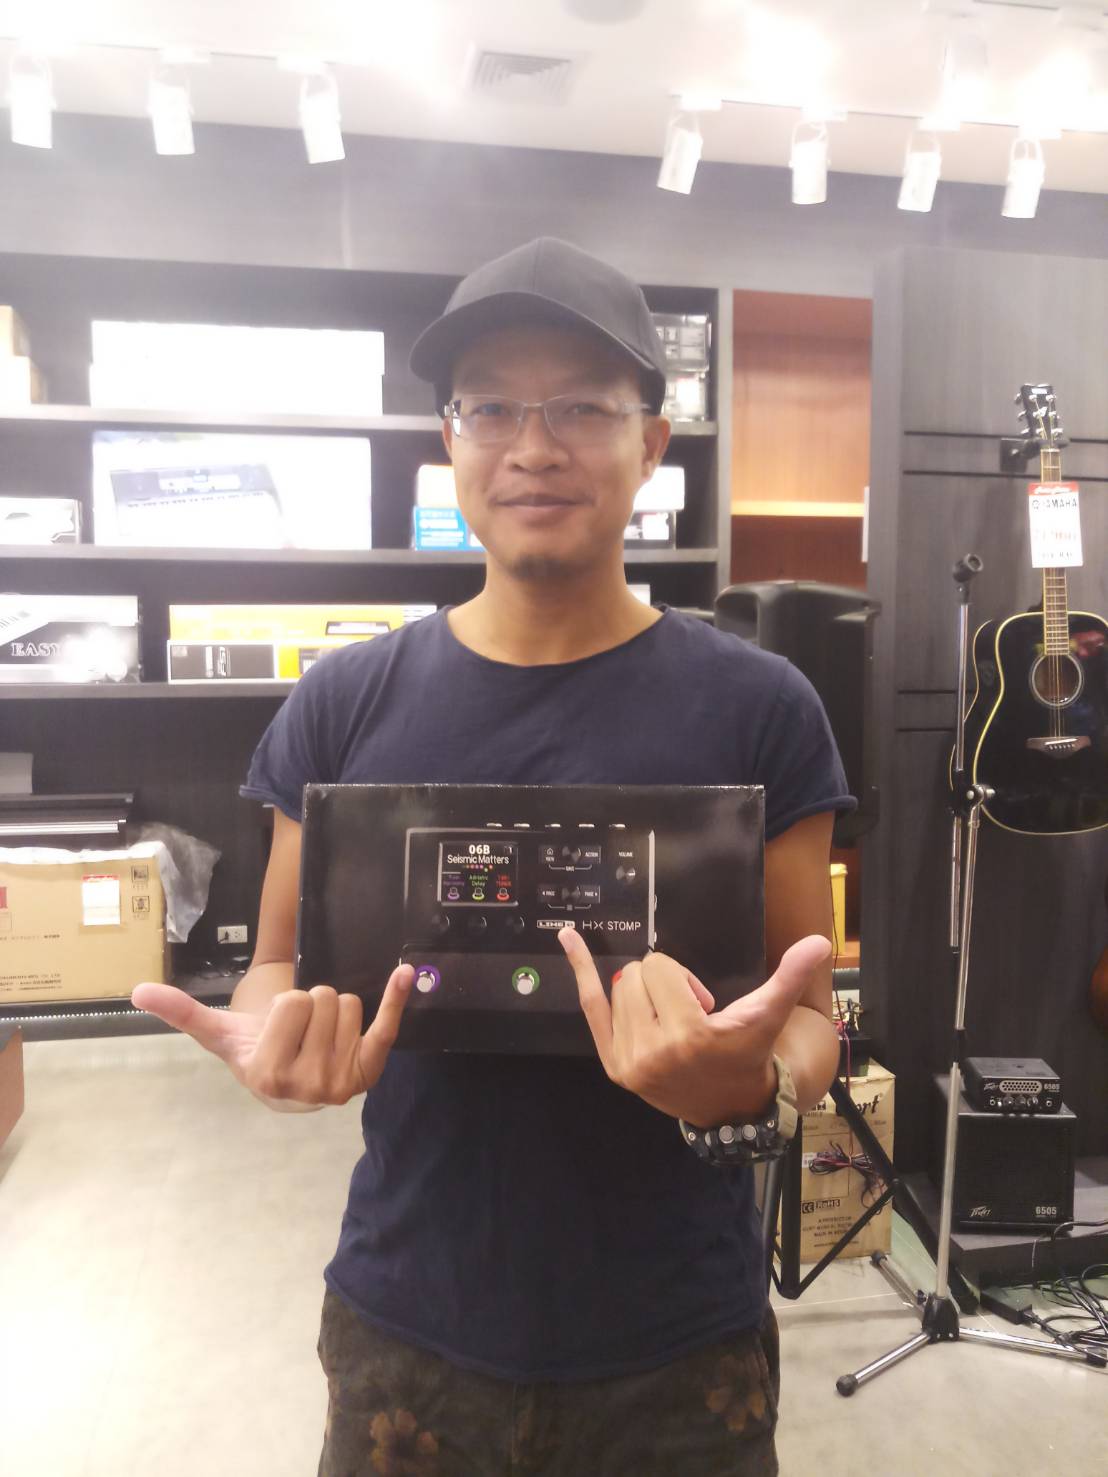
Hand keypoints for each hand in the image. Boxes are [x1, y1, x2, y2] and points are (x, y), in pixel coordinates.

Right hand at [130, 969, 413, 1108]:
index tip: (277, 1028)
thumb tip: (139, 991)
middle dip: (310, 1005)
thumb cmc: (253, 1052)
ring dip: (334, 1010)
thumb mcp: (219, 1035)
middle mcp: (308, 1086)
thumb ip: (182, 1013)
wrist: (284, 1084)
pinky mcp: (369, 1073)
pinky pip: (388, 1027)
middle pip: (325, 998)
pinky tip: (404, 973)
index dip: (286, 1005)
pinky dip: (396, 999)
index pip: (295, 1002)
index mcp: (268, 1075)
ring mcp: (342, 1083)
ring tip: (316, 1035)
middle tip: (298, 1031)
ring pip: (350, 1003)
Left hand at [559, 929, 830, 1125]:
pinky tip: (569, 939)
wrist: (730, 1106)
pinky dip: (580, 972)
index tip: (703, 1006)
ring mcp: (631, 1063)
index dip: (683, 978)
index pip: (659, 968)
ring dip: (643, 995)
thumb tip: (820, 942)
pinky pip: (591, 1009)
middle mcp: (654, 1052)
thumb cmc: (747, 1053)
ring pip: (619, 989)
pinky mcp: (616, 1068)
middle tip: (687, 1016)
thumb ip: (790, 977)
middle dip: (662, 984)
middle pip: (636, 975)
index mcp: (690, 1035)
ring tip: (670, 1023)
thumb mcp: (768, 1015)